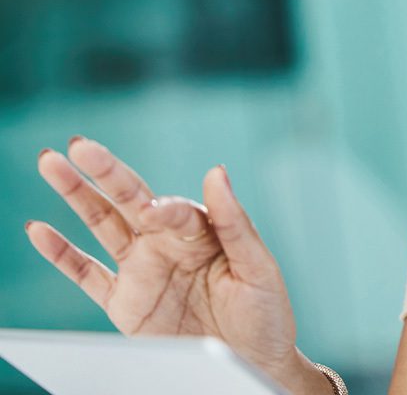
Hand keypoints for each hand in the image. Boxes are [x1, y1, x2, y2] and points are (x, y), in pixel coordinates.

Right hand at [28, 138, 331, 394]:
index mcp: (203, 231)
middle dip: (105, 172)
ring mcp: (143, 269)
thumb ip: (234, 222)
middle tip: (79, 145)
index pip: (175, 210)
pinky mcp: (125, 302)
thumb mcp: (258, 267)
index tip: (153, 212)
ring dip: (76, 195)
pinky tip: (39, 230)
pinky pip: (87, 274)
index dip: (163, 208)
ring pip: (102, 224)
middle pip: (130, 199)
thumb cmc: (265, 313)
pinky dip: (61, 254)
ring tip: (50, 163)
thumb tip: (216, 172)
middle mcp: (168, 243)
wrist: (254, 363)